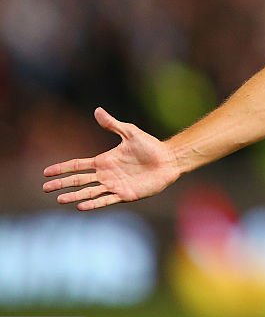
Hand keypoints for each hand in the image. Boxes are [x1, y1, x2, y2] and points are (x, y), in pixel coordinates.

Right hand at [42, 107, 179, 209]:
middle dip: (62, 184)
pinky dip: (93, 203)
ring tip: (59, 199)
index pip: (78, 165)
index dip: (63, 168)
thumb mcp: (130, 133)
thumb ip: (112, 124)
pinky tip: (81, 206)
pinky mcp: (124, 194)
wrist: (168, 160)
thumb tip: (97, 110)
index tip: (47, 172)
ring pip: (89, 192)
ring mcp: (114, 185)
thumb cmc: (150, 146)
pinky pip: (105, 200)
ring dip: (74, 196)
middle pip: (79, 180)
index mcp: (104, 160)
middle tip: (45, 188)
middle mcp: (106, 174)